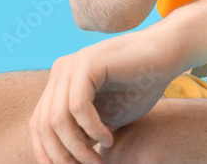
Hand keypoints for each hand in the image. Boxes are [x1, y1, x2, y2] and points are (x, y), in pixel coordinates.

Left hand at [28, 24, 186, 163]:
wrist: (168, 53)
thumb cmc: (142, 85)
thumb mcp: (107, 118)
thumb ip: (83, 134)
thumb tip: (64, 162)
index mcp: (60, 82)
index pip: (39, 124)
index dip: (48, 153)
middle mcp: (60, 71)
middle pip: (43, 124)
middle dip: (62, 154)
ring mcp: (71, 65)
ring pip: (58, 119)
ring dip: (77, 147)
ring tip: (97, 160)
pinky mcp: (86, 63)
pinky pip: (77, 106)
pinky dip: (91, 129)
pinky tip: (108, 138)